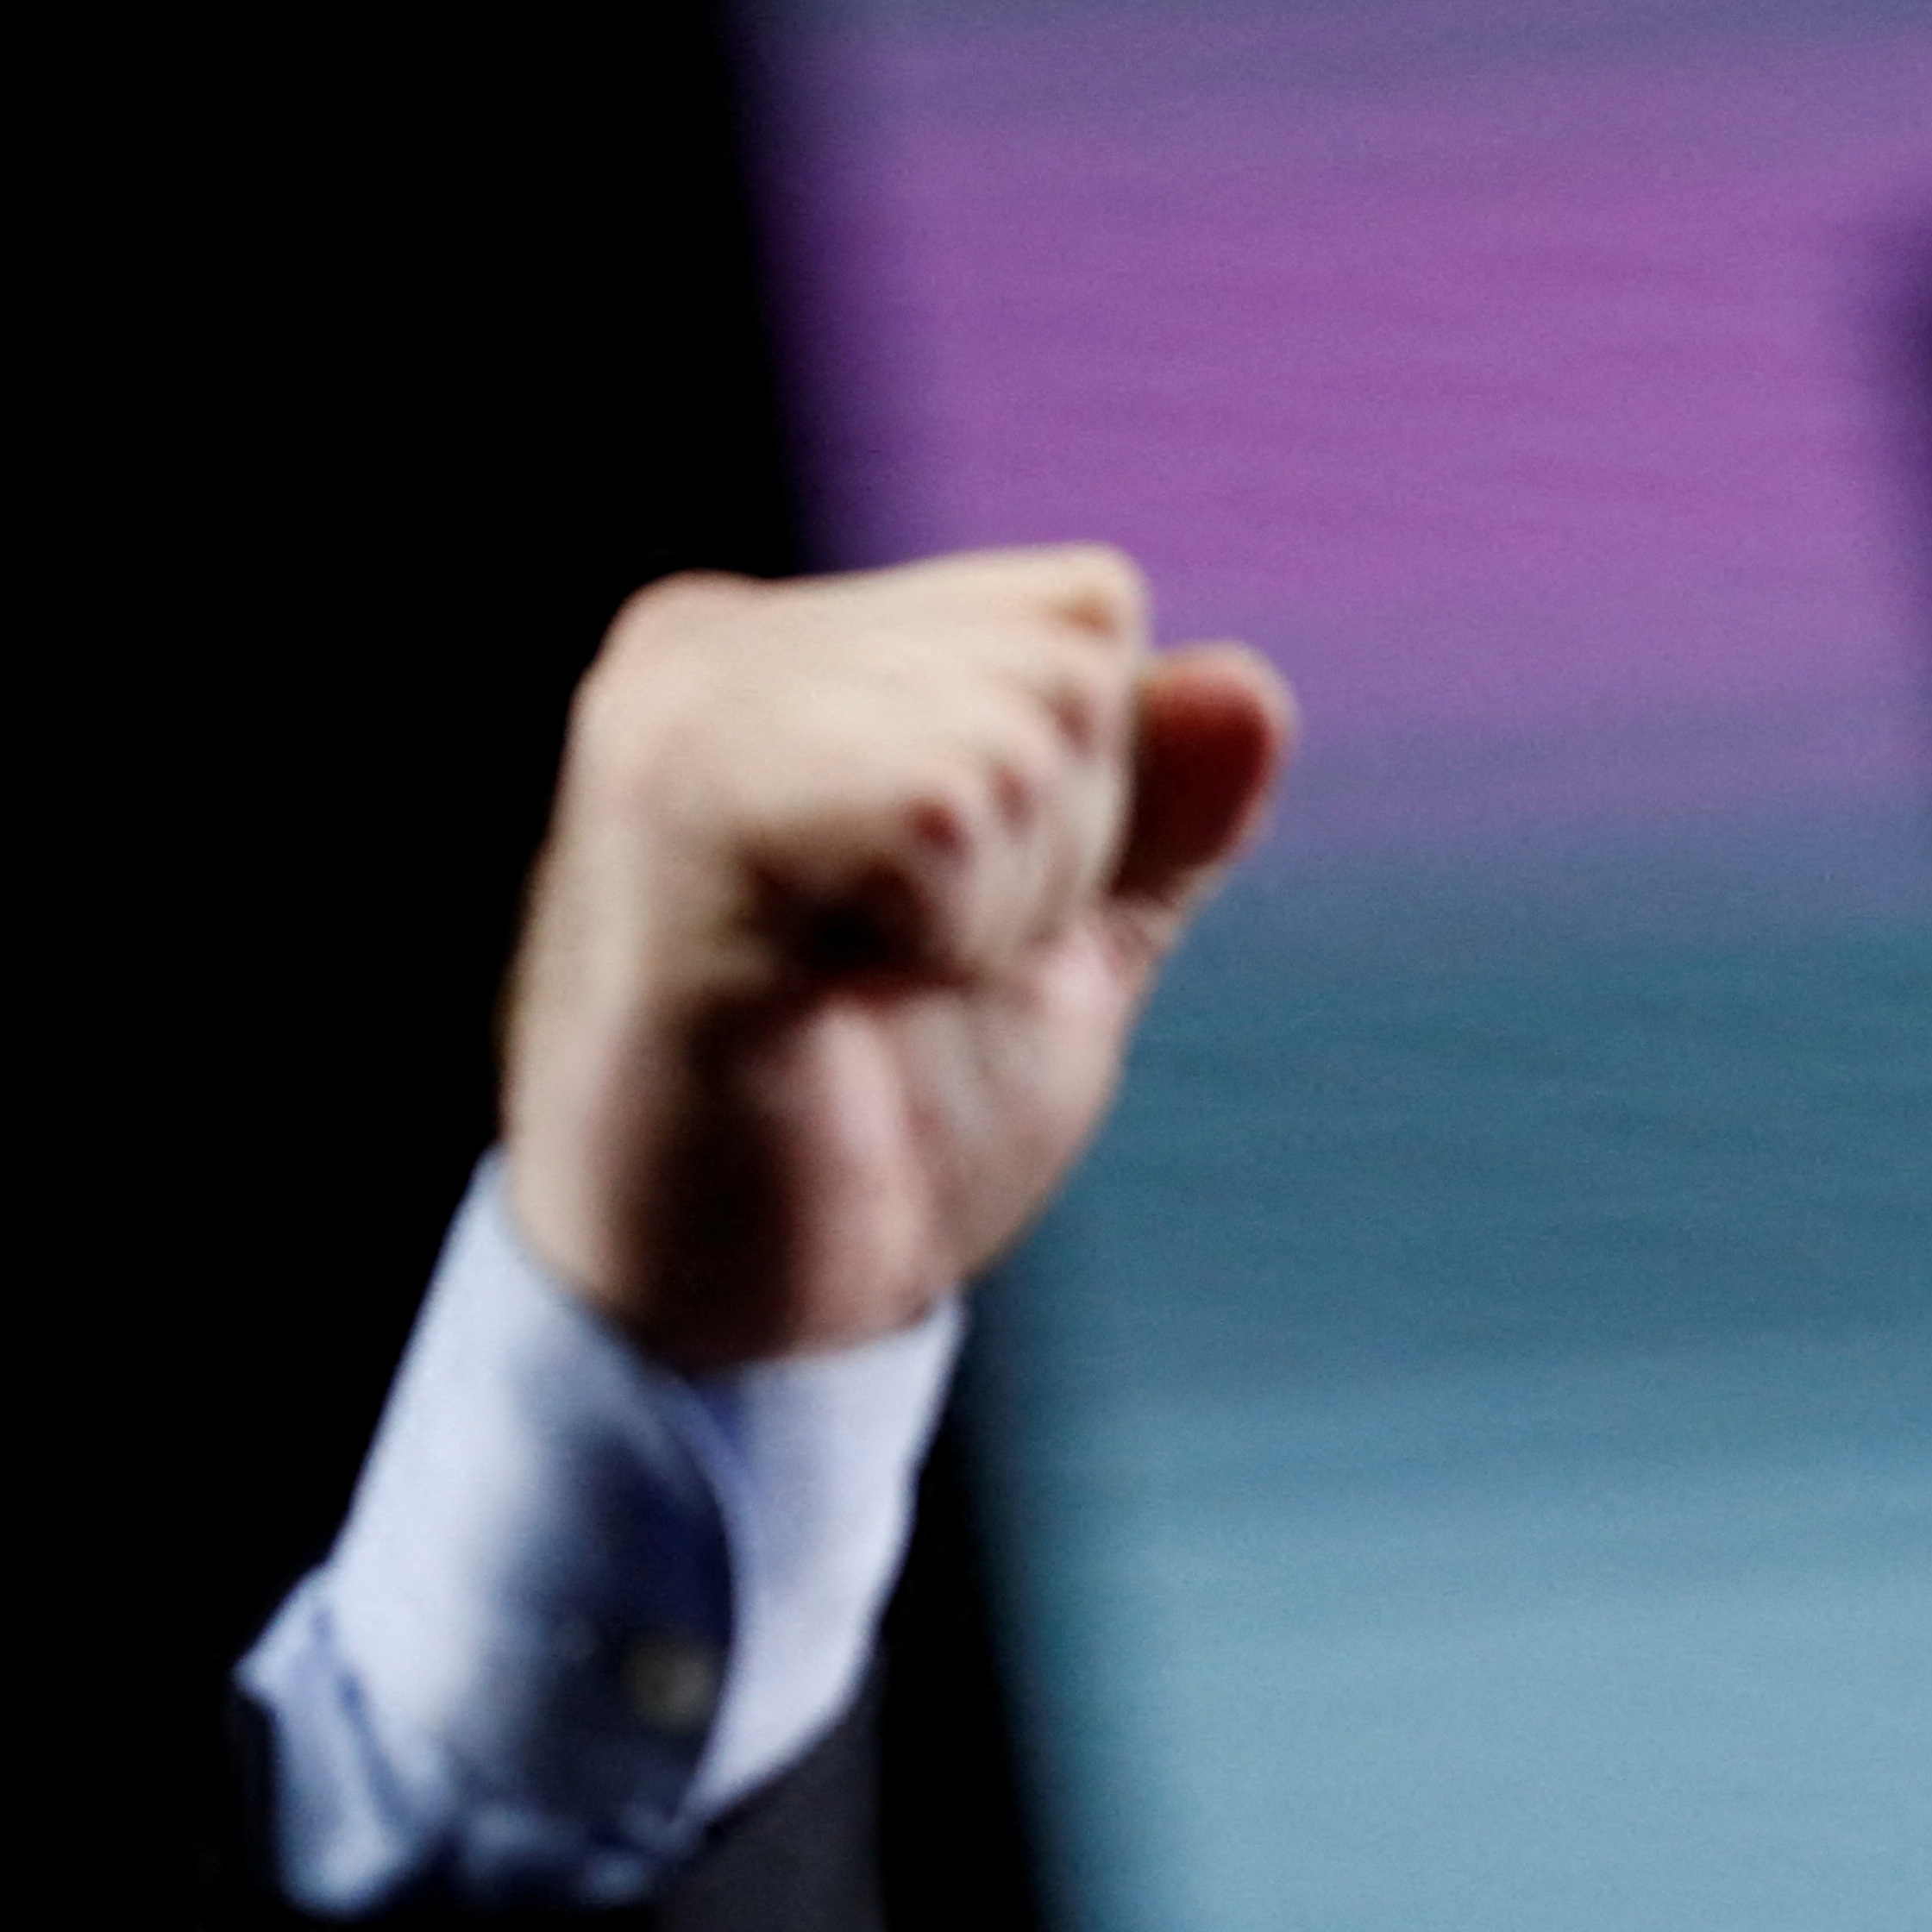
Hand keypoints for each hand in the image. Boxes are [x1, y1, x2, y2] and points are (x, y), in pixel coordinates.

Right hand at [500, 546, 1289, 1365]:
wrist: (728, 1320)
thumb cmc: (876, 1125)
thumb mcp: (1058, 950)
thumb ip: (1161, 820)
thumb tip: (1251, 690)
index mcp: (789, 644)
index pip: (1084, 612)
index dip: (1090, 803)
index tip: (943, 925)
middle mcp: (714, 646)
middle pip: (1072, 661)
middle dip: (1052, 857)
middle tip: (898, 977)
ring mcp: (683, 719)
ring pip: (1023, 732)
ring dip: (999, 908)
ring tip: (858, 990)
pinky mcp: (681, 825)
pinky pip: (939, 806)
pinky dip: (951, 932)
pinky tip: (831, 998)